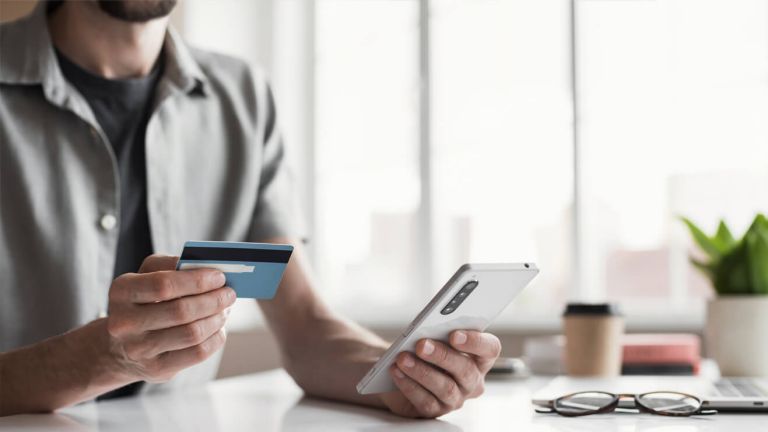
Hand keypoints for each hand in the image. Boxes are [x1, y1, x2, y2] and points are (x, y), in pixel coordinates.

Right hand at [105, 254, 234, 382]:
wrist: (122, 346)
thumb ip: (172, 265)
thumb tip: (208, 267)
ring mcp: (139, 350)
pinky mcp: (157, 369)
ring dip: (217, 318)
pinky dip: (216, 337)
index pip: (163, 285)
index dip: (197, 280)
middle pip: (182, 311)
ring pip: (193, 333)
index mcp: (122, 291)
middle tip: (229, 293)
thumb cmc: (144, 301)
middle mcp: (125, 323)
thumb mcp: (147, 275)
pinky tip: (218, 328)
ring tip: (225, 309)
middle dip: (213, 300)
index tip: (219, 277)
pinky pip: (198, 353)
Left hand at [380, 330, 500, 417]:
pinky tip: (397, 371)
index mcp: (479, 357)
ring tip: (403, 358)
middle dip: (442, 356)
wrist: (401, 368)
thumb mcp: (434, 335)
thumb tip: (429, 329)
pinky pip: (426, 400)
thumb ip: (438, 330)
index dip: (475, 342)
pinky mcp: (436, 410)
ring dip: (422, 371)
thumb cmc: (424, 347)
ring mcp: (456, 398)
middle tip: (421, 345)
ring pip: (445, 387)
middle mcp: (472, 380)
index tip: (454, 334)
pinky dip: (409, 385)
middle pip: (465, 370)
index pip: (490, 349)